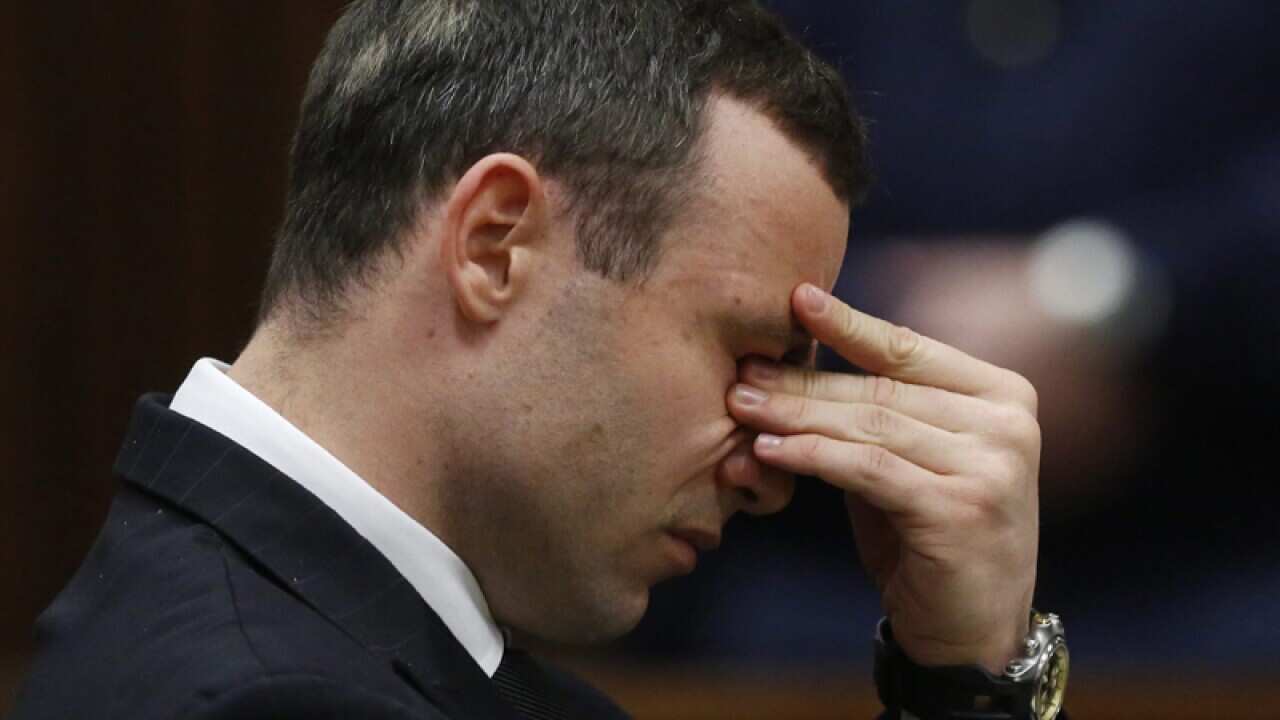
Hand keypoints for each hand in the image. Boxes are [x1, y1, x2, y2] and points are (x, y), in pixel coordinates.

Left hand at [727, 283, 1040, 672]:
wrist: (972, 632)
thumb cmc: (929, 537)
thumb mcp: (911, 462)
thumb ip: (879, 412)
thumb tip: (799, 357)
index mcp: (1002, 395)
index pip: (910, 350)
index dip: (850, 324)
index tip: (796, 298)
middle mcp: (1006, 424)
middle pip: (882, 390)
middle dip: (804, 381)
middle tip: (743, 372)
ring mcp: (990, 467)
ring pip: (870, 426)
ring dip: (797, 415)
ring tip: (742, 406)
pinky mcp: (959, 510)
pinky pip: (868, 470)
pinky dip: (814, 456)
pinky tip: (770, 450)